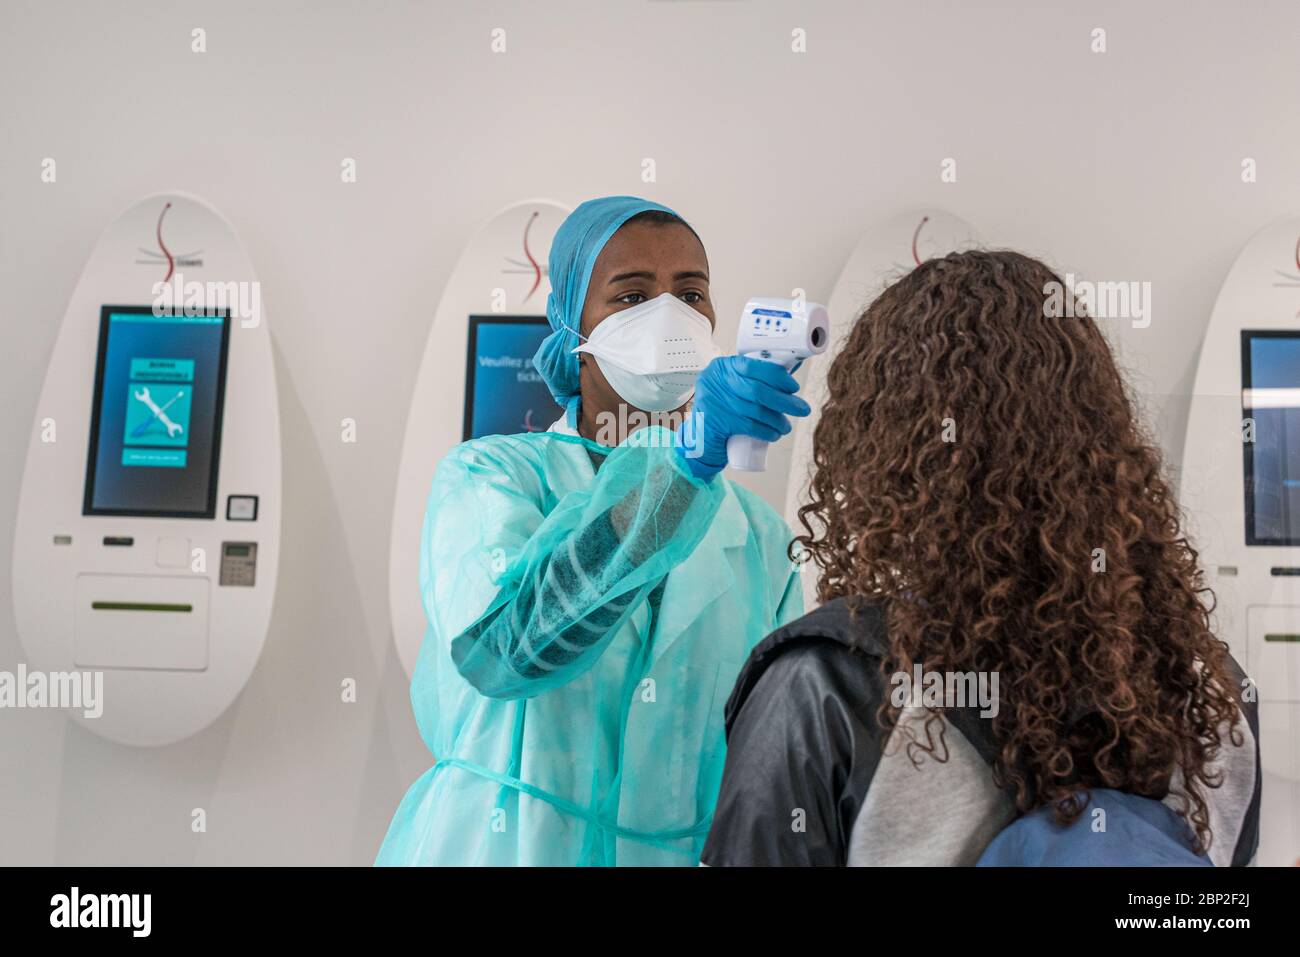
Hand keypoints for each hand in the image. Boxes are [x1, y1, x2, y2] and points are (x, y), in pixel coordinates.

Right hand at [675, 356, 810, 478]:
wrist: (698, 441)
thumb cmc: (722, 412)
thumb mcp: (731, 390)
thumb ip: (751, 382)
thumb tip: (788, 382)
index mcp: (721, 367)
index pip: (753, 365)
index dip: (778, 376)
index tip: (793, 387)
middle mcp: (715, 381)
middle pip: (757, 389)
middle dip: (784, 400)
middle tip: (802, 409)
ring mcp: (713, 402)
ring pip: (756, 410)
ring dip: (778, 419)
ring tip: (786, 426)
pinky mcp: (715, 422)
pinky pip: (749, 426)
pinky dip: (766, 431)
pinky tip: (774, 434)